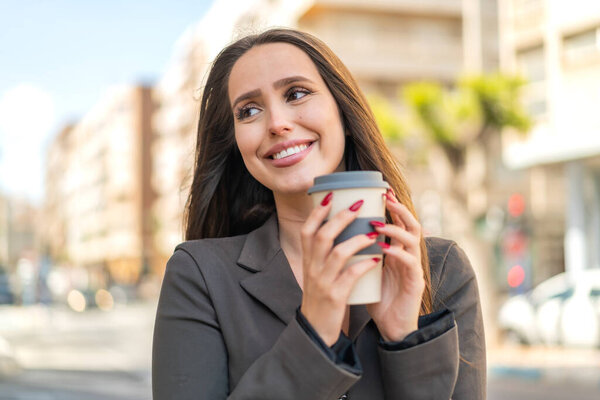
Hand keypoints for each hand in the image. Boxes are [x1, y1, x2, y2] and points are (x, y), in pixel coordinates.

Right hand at [300, 193, 380, 345]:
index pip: (307, 230)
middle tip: (359, 205)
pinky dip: (364, 265)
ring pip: (338, 254)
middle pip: (323, 236)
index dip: (317, 212)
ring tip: (373, 232)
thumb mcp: (315, 273)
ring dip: (357, 240)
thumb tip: (337, 229)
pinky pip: (350, 276)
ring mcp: (323, 282)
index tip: (332, 196)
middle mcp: (312, 268)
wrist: (316, 330)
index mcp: (307, 260)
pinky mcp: (336, 296)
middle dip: (341, 218)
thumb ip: (323, 254)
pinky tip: (375, 258)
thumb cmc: (321, 298)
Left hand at [367, 190, 424, 341]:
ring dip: (394, 229)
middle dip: (399, 209)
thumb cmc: (378, 297)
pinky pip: (409, 263)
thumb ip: (360, 253)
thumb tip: (337, 234)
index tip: (381, 190)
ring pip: (413, 239)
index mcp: (398, 251)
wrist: (390, 327)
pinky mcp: (415, 283)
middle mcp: (409, 255)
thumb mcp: (366, 270)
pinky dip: (397, 252)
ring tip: (377, 223)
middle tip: (385, 197)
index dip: (393, 206)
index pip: (399, 222)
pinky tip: (384, 248)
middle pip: (412, 224)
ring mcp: (414, 268)